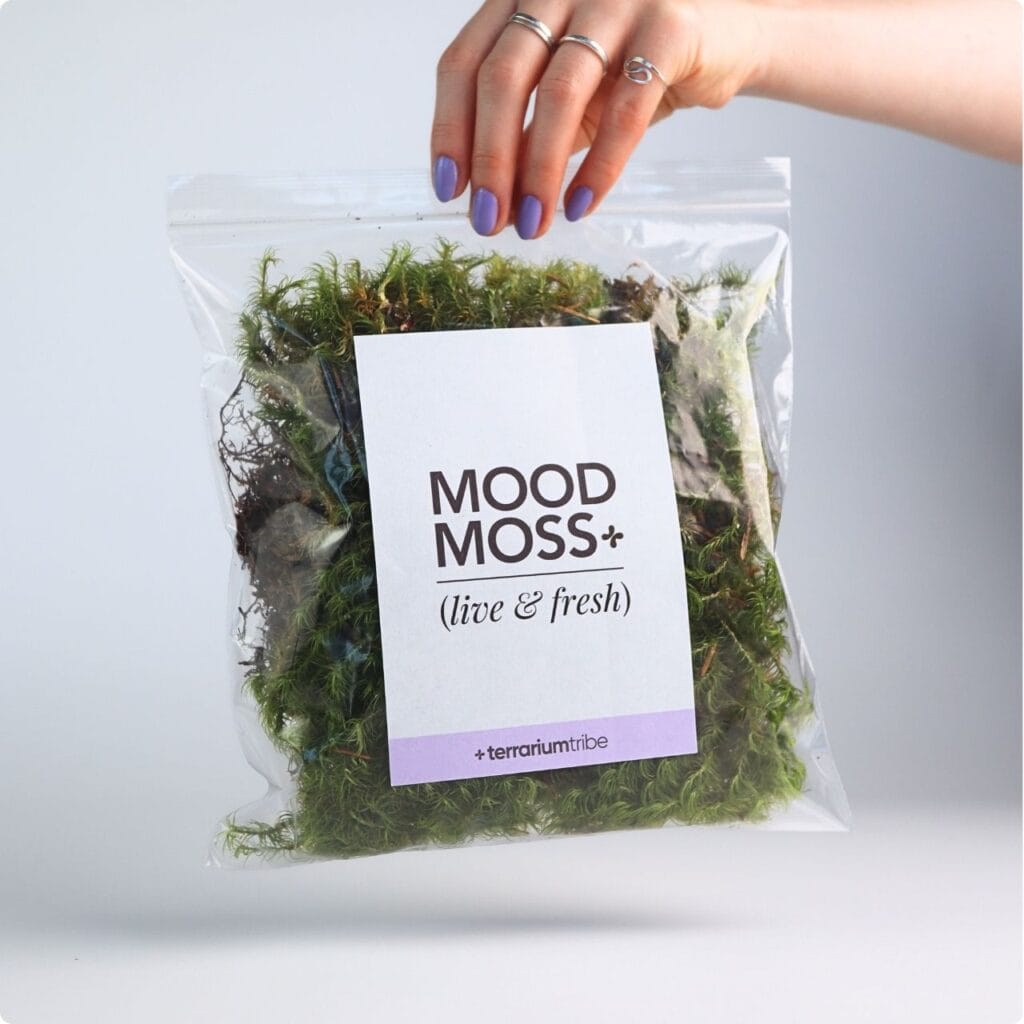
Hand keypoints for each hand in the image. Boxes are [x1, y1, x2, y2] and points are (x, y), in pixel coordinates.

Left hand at [430, 0, 768, 237]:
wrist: (727, 39)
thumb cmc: (635, 66)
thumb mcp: (570, 97)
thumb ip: (527, 131)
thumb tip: (487, 197)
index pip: (463, 62)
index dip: (449, 129)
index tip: (449, 189)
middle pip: (502, 77)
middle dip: (489, 159)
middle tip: (487, 220)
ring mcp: (614, 0)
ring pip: (558, 93)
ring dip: (538, 171)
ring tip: (532, 224)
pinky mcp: (668, 26)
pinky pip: (624, 109)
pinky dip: (599, 166)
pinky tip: (580, 205)